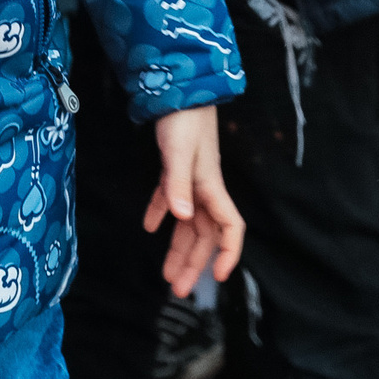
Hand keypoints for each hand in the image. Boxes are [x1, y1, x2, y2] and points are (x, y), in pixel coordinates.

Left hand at [146, 106, 243, 294]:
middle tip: (178, 291)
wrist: (179, 87)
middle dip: (194, 264)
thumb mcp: (178, 152)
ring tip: (164, 274)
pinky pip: (171, 199)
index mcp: (211, 187)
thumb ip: (177, 185)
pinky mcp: (174, 170)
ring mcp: (190, 180)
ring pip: (188, 223)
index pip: (230, 228)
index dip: (228, 253)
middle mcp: (204, 188)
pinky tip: (148, 226)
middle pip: (205, 234)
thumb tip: (181, 218)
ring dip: (178, 248)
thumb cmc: (183, 119)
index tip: (217, 278)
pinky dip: (161, 214)